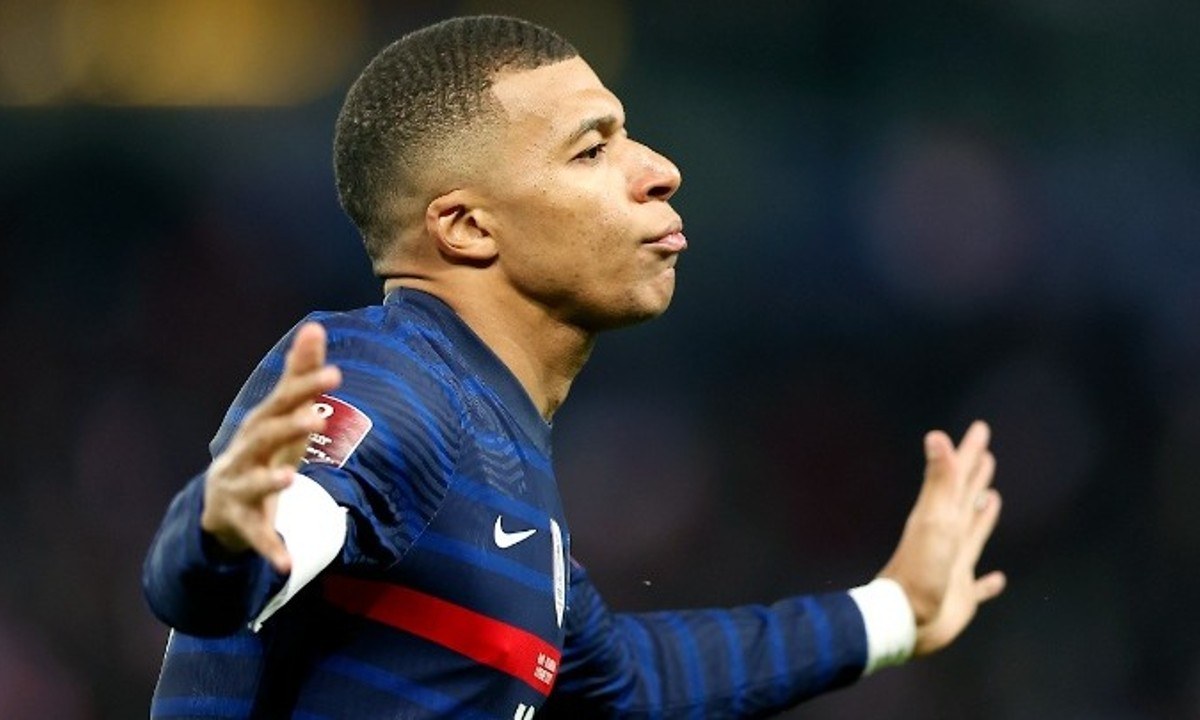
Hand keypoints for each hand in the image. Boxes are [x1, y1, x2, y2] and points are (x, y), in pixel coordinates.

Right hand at [200, 322, 341, 573]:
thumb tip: (316, 326)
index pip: (281, 402)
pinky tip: (287, 564)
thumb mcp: (281, 417)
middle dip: (288, 426)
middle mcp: (243, 454)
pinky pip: (256, 537)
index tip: (335, 374)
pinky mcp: (240, 524)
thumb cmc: (260, 452)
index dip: (305, 388)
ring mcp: (238, 489)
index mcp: (258, 427)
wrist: (218, 506)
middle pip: (263, 437)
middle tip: (317, 417)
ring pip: (252, 484)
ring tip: (292, 478)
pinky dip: (271, 549)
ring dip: (270, 480)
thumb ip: (299, 375)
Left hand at [879, 421, 1005, 655]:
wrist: (904, 619)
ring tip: (991, 498)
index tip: (980, 429)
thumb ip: (941, 481)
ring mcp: (953, 565)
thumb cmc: (919, 568)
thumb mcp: (934, 520)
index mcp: (940, 517)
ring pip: (972, 534)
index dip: (970, 452)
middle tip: (986, 455)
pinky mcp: (960, 596)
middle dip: (975, 476)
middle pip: (964, 499)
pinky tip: (998, 579)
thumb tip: (937, 436)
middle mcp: (947, 537)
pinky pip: (978, 586)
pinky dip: (989, 583)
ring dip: (982, 516)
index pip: (958, 477)